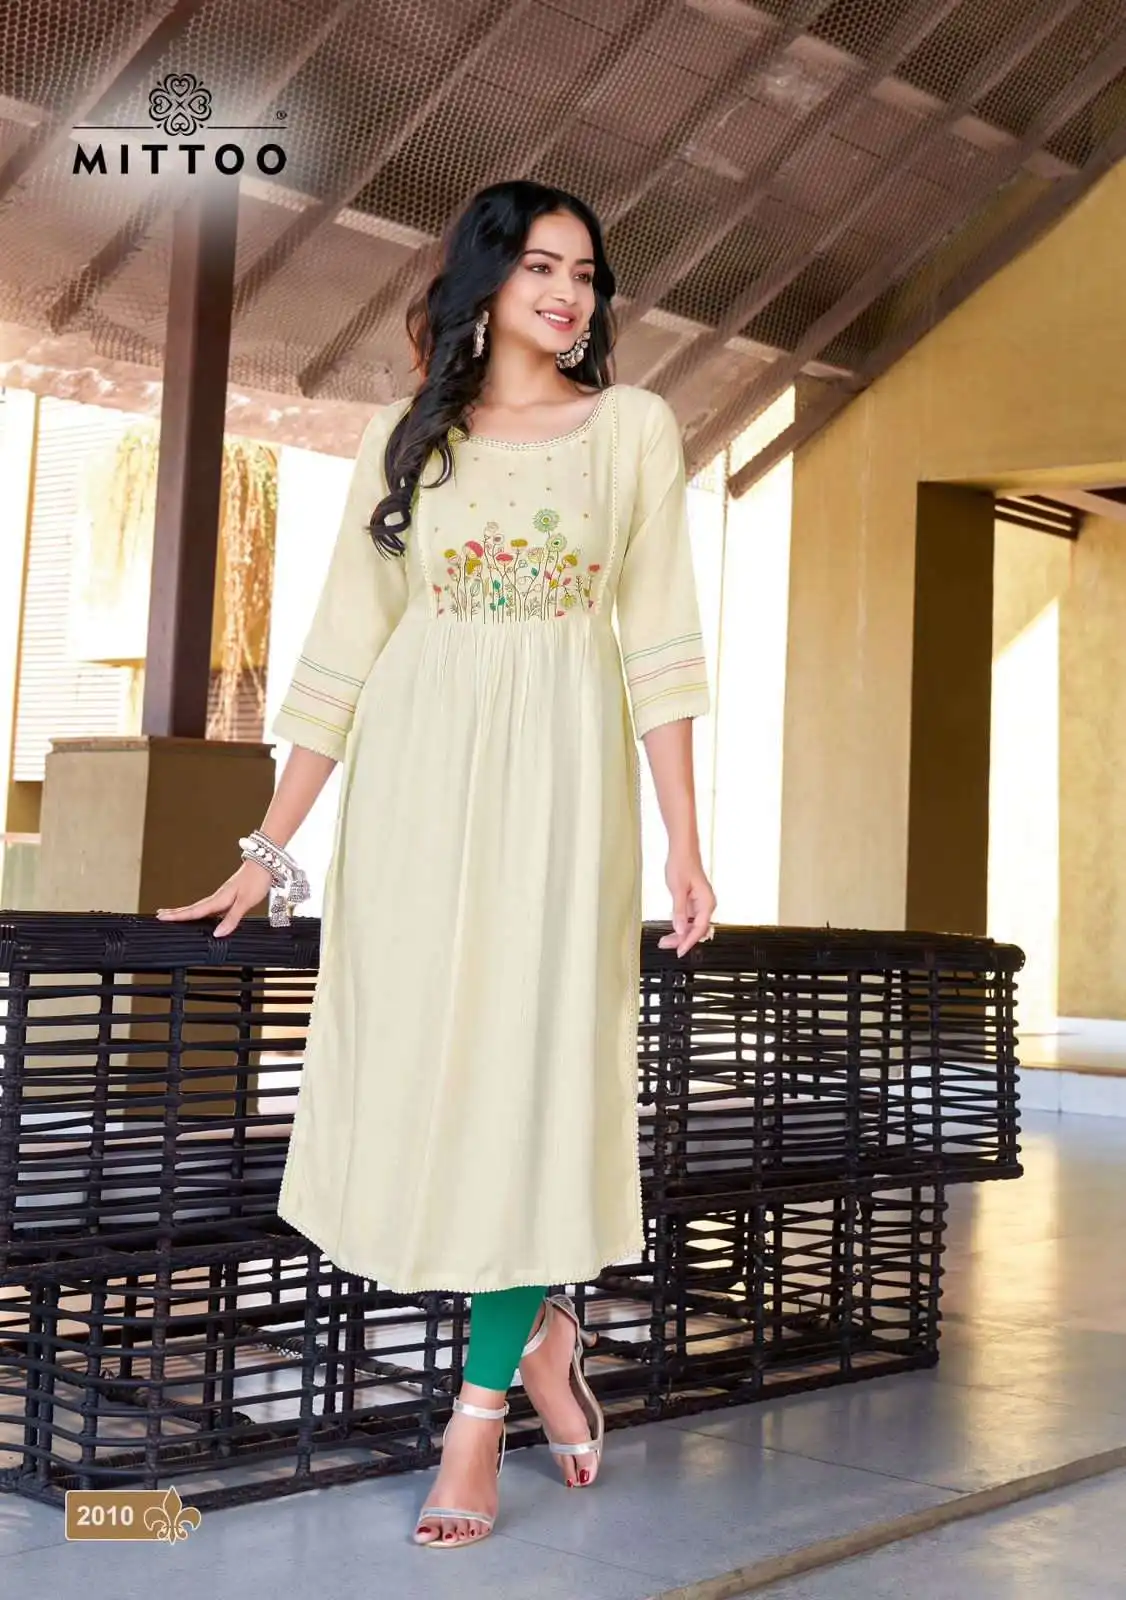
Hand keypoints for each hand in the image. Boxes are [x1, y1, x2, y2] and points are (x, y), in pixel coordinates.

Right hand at [155, 859, 272, 937]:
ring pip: (200, 907)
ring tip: (173, 915)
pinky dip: (199, 911)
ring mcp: (222, 896)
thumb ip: (232, 919)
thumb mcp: (245, 902)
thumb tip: (217, 933)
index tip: (162, 918)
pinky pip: (209, 906)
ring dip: (185, 911)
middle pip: (193, 908)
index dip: (178, 916)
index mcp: (219, 899)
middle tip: (159, 917)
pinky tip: (200, 915)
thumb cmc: (256, 880)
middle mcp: (218, 897)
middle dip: (176, 913)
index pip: (194, 911)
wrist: (265, 864)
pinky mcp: (228, 896)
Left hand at [659, 850, 715, 957]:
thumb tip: (680, 929)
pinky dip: (680, 925)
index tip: (679, 951)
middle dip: (682, 939)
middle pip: (696, 929)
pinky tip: (671, 930)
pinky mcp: (693, 902)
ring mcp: (700, 904)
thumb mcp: (678, 889)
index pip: (700, 928)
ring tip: (665, 940)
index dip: (689, 941)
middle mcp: (706, 904)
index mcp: (707, 901)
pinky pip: (689, 919)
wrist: (682, 850)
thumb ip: (679, 911)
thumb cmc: (683, 864)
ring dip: (680, 934)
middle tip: (666, 944)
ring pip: (692, 925)